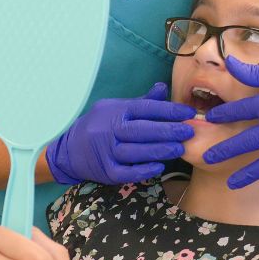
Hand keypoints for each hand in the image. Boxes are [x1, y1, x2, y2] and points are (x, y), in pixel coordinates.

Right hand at [45, 82, 194, 184]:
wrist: (70, 149)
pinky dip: (143, 170)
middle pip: (141, 130)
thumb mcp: (117, 108)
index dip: (168, 110)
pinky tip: (159, 166)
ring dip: (159, 150)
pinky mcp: (106, 171)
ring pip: (135, 151)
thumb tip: (163, 87)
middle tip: (188, 131)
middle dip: (167, 130)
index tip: (188, 112)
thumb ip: (142, 102)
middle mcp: (110, 130)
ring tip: (179, 149)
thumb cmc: (101, 125)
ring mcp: (106, 151)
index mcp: (116, 111)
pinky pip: (126, 172)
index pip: (145, 109)